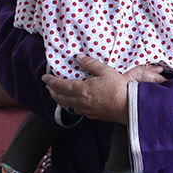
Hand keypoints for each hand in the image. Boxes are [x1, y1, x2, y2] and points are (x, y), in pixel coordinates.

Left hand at [42, 55, 164, 124]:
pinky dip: (70, 106)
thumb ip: (91, 64)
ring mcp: (86, 110)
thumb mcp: (105, 71)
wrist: (128, 106)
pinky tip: (73, 104)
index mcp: (82, 89)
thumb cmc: (118, 88)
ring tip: (57, 95)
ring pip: (67, 106)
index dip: (51, 81)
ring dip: (59, 100)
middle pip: (60, 97)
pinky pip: (76, 111)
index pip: (60, 85)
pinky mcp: (93, 115)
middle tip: (48, 86)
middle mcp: (80, 101)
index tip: (45, 78)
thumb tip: (79, 57)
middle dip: (52, 91)